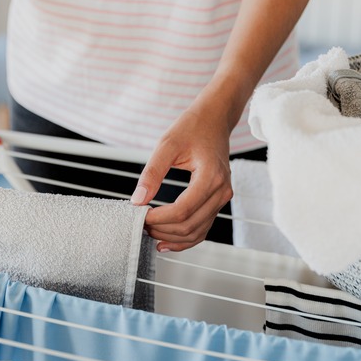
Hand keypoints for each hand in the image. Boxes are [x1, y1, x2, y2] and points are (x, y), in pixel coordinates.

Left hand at [131, 108, 232, 251]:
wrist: (214, 120)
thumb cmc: (192, 127)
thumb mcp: (166, 145)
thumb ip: (151, 173)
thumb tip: (137, 199)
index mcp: (211, 176)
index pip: (182, 210)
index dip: (159, 218)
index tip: (140, 215)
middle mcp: (221, 191)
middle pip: (189, 225)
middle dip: (162, 229)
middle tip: (140, 224)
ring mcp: (222, 198)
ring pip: (196, 232)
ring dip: (172, 237)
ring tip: (149, 231)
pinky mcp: (218, 201)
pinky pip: (202, 228)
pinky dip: (185, 238)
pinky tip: (166, 240)